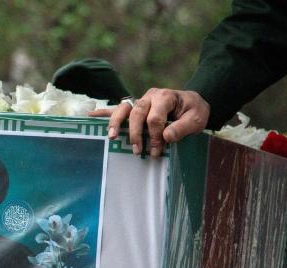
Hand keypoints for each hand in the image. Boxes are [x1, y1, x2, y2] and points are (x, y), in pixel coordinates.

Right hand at [91, 87, 209, 156]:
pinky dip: (103, 113)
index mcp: (166, 97)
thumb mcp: (197, 119)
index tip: (158, 150)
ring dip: (116, 123)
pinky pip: (118, 109)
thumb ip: (183, 127)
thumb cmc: (195, 111)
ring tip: (111, 137)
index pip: (155, 116)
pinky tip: (90, 117)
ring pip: (123, 108)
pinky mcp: (135, 107)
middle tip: (139, 151)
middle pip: (137, 112)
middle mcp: (150, 97)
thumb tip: (166, 136)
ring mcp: (141, 101)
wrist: (192, 103)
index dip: (155, 135)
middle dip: (136, 133)